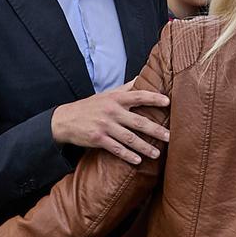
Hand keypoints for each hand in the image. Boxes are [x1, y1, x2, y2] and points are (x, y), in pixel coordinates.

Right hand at [50, 81, 169, 163]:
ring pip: (129, 138)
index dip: (154, 98)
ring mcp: (105, 126)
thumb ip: (126, 88)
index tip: (168, 102)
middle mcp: (112, 111)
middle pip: (138, 121)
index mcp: (116, 98)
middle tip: (170, 137)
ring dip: (145, 147)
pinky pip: (116, 149)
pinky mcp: (98, 139)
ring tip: (157, 154)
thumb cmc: (91, 106)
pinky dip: (128, 155)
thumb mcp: (107, 94)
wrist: (65, 119)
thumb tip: (143, 76)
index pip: (138, 96)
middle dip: (156, 130)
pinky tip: (138, 160)